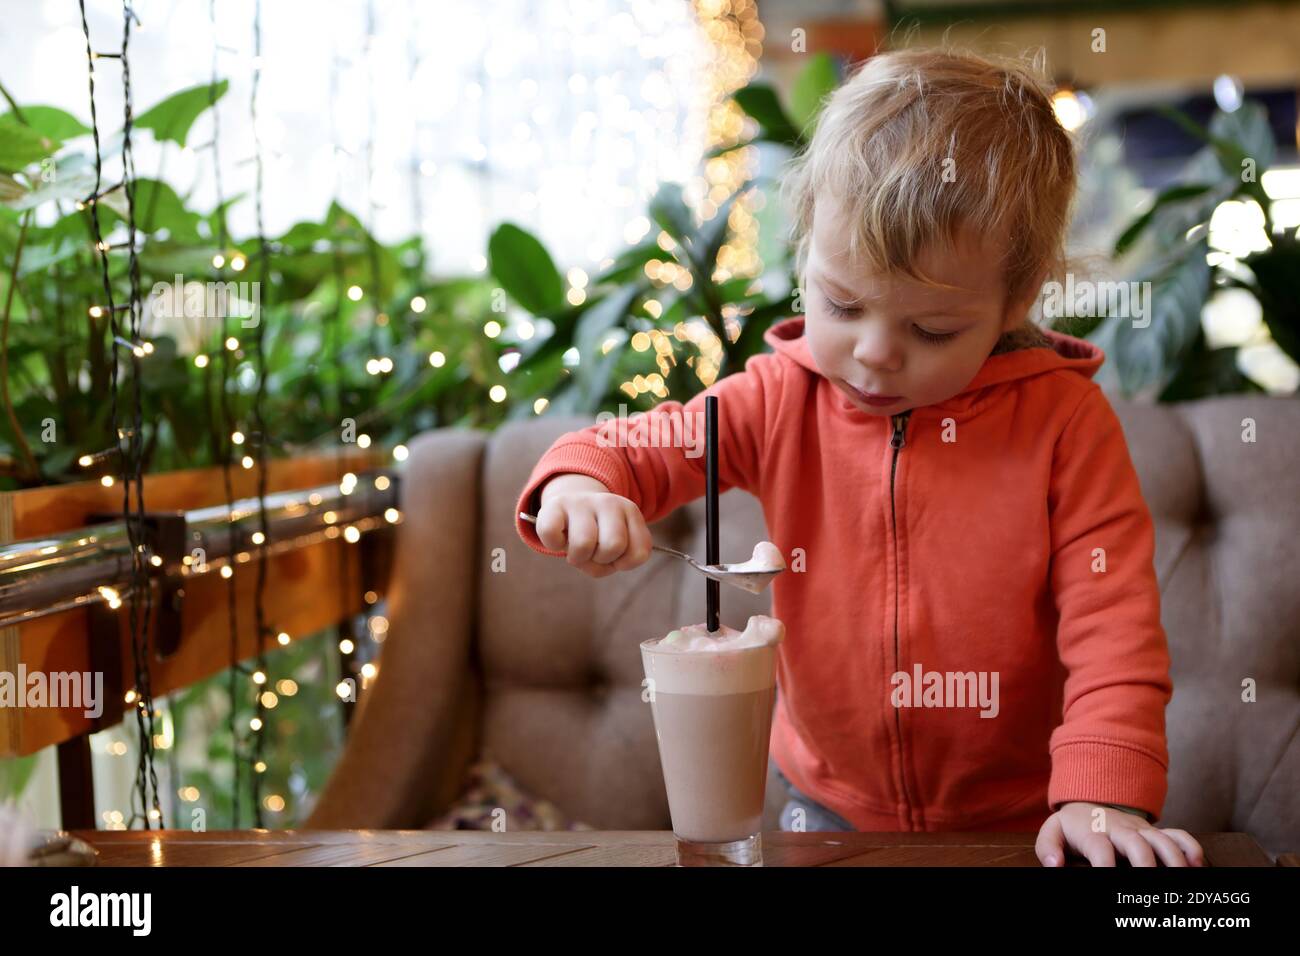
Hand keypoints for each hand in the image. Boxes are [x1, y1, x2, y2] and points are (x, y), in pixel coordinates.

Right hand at [534, 473, 653, 577]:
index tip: (614, 555)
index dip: (624, 563)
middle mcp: (608, 502)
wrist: (569, 507)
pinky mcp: (553, 506)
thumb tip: (588, 555)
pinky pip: (552, 535)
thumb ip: (615, 562)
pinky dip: (554, 545)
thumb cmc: (595, 537)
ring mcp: (580, 502)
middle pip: (614, 545)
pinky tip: (559, 539)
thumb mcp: (616, 550)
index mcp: (630, 512)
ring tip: (576, 549)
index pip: (639, 552)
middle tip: (593, 552)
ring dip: (578, 557)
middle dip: (602, 559)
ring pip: (583, 544)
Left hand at [1036, 801, 1203, 866]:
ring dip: (1174, 859)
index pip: (1099, 848)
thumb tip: (1054, 866)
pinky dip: (1191, 847)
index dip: (1104, 865)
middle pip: (1136, 843)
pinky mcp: (1155, 831)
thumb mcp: (1053, 832)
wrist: (1089, 802)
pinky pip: (1178, 834)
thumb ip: (1049, 848)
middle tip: (1149, 883)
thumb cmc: (1072, 826)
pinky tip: (1198, 866)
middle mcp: (1120, 829)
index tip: (1107, 878)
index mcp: (1093, 831)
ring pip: (1162, 840)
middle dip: (1145, 864)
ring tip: (1181, 877)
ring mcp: (1141, 829)